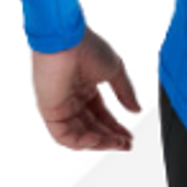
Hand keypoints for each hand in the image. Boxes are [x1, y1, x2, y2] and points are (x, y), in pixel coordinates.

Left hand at [32, 25, 141, 150]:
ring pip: (80, 134)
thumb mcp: (115, 70)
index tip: (128, 137)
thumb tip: (136, 109)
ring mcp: (61, 106)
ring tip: (116, 144)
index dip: (116, 127)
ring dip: (99, 141)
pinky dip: (80, 141)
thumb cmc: (86, 47)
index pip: (102, 115)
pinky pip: (63, 135)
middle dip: (110, 138)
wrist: (66, 41)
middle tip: (125, 145)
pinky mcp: (50, 112)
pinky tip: (97, 140)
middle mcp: (73, 99)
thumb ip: (125, 92)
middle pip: (92, 127)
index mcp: (86, 88)